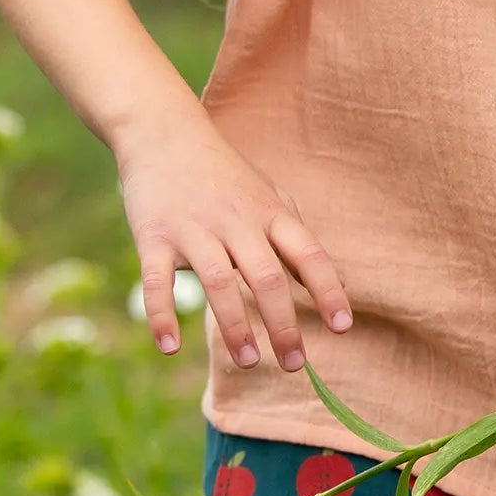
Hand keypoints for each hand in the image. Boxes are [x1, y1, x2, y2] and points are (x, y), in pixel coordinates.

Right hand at [117, 120, 352, 371]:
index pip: (309, 254)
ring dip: (235, 326)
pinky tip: (170, 346)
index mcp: (271, 213)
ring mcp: (194, 228)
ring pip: (219, 282)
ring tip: (250, 362)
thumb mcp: (269, 197)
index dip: (328, 291)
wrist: (164, 131)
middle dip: (283, 324)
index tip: (343, 327)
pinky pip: (157, 279)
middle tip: (294, 364)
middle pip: (267, 277)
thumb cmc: (224, 174)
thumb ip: (297, 239)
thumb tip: (334, 284)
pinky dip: (162, 314)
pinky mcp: (153, 235)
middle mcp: (236, 220)